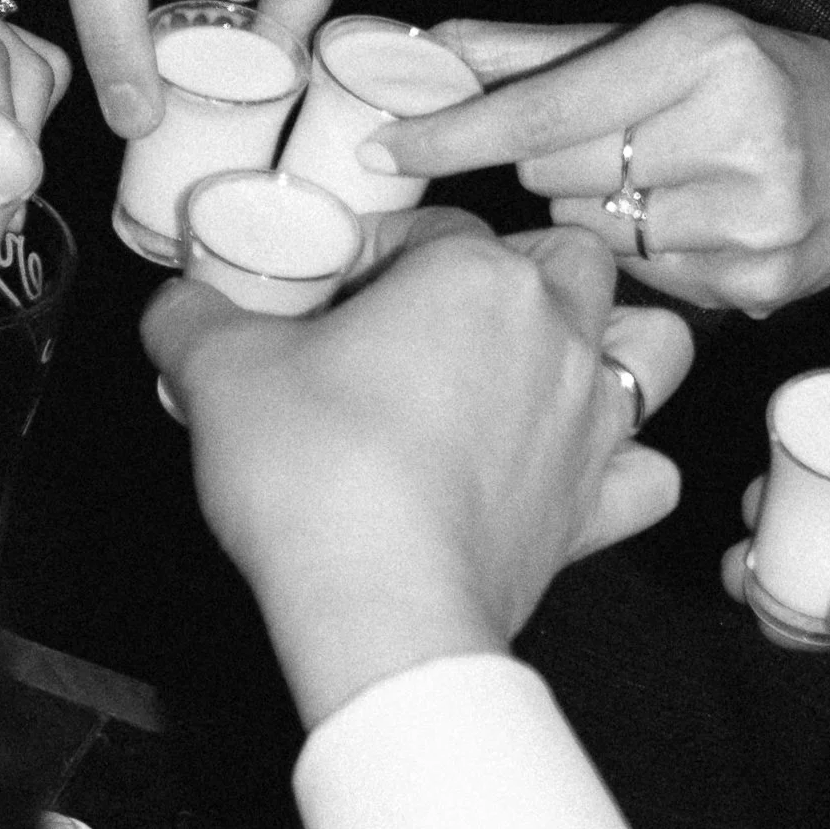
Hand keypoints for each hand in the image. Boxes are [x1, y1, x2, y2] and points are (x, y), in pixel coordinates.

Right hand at [142, 223, 693, 722]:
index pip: (438, 225)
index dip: (385, 249)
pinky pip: (649, 474)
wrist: (377, 603)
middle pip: (571, 261)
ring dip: (617, 344)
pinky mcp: (597, 511)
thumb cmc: (310, 470)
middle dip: (524, 266)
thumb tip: (176, 307)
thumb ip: (193, 319)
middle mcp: (555, 333)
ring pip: (653, 350)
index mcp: (475, 275)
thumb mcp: (219, 371)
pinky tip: (584, 471)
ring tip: (552, 362)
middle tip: (450, 309)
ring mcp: (590, 424)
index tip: (340, 289)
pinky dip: (629, 469)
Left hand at [372, 7, 829, 310]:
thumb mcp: (670, 40)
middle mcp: (738, 131)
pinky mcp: (756, 283)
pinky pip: (639, 277)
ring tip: (667, 179)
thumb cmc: (771, 84)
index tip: (386, 143)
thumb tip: (435, 46)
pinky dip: (645, 252)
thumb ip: (545, 49)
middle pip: (557, 172)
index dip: (458, 129)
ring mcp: (752, 218)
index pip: (548, 106)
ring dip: (598, 210)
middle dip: (551, 161)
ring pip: (590, 232)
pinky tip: (698, 222)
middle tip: (616, 141)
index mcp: (709, 52)